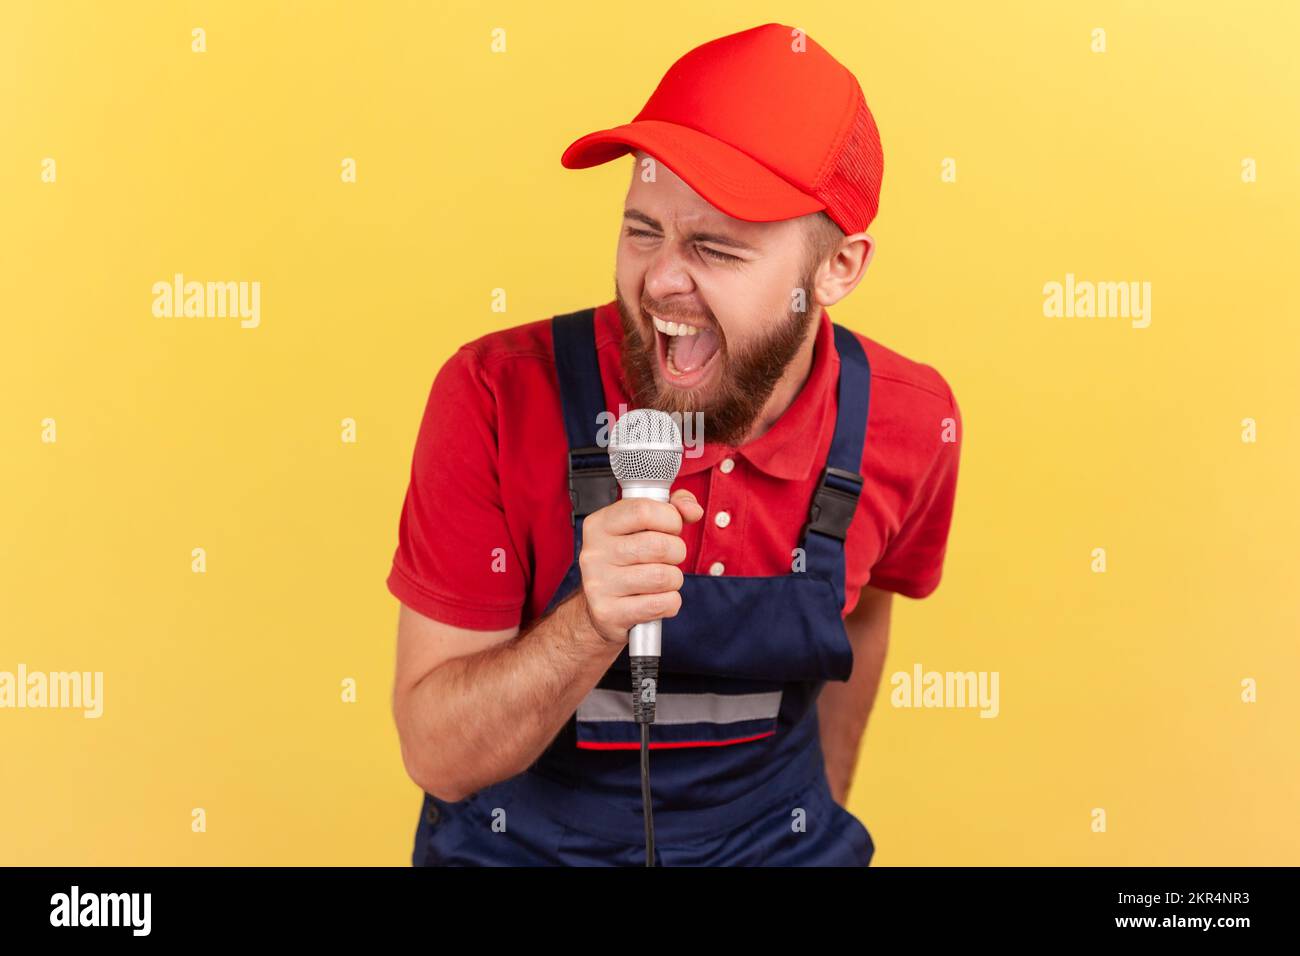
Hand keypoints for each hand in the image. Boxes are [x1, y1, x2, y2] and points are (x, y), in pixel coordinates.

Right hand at [576, 489, 703, 644]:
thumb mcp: (642, 529)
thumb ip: (672, 509)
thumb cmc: (626, 563)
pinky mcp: (609, 613)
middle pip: (659, 546)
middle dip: (677, 552)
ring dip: (673, 580)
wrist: (600, 609)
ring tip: (661, 580)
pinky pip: (661, 604)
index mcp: (599, 525)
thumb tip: (692, 510)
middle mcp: (594, 553)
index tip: (672, 527)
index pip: (643, 510)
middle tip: (669, 558)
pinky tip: (657, 599)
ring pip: (663, 577)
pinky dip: (670, 602)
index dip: (670, 518)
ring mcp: (599, 584)